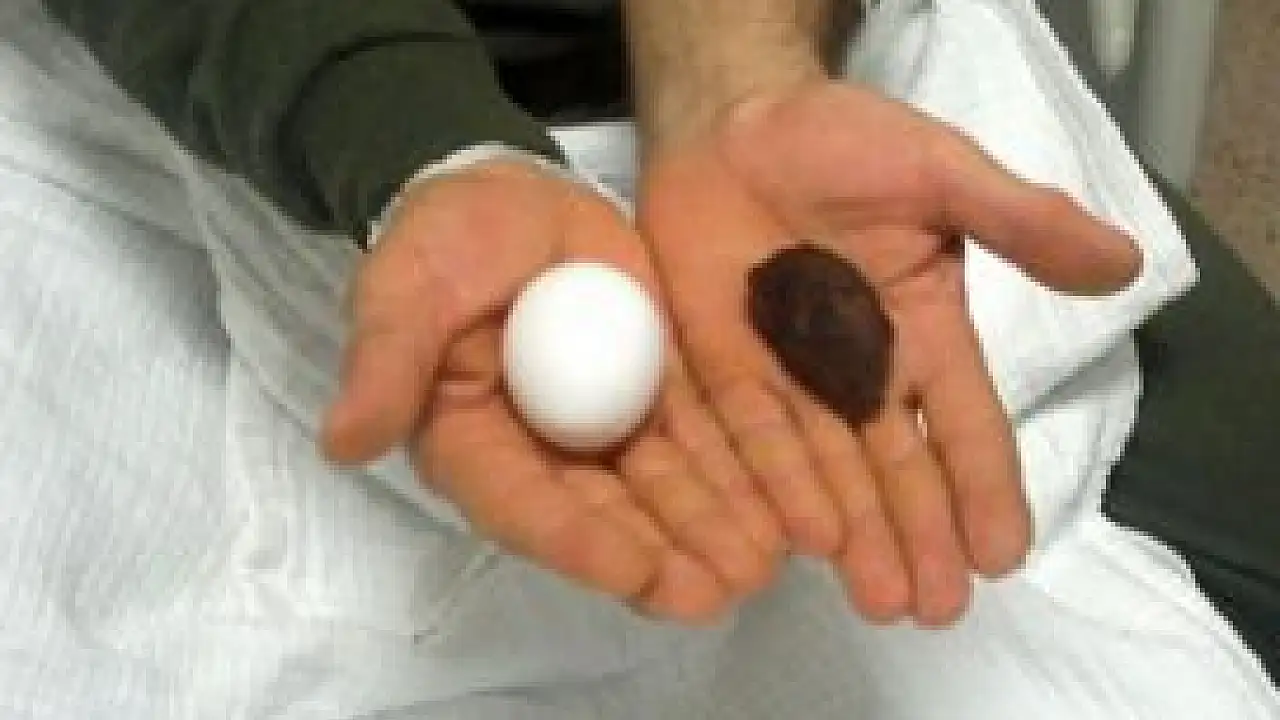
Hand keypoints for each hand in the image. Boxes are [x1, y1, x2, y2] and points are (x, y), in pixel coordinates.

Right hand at [320, 160, 781, 621]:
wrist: (507, 192)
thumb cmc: (443, 239)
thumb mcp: (406, 287)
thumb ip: (386, 361)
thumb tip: (343, 440)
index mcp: (474, 441)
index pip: (524, 507)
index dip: (578, 543)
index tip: (635, 570)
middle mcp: (543, 451)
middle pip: (605, 516)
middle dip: (663, 555)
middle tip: (719, 590)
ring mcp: (604, 424)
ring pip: (663, 489)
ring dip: (711, 528)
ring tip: (765, 564)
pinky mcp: (654, 390)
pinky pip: (700, 437)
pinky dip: (739, 471)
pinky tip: (781, 503)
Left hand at [637, 81, 1140, 625]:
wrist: (731, 121)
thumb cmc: (839, 140)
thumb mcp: (940, 173)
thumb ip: (1020, 221)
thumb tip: (1124, 265)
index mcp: (924, 332)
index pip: (965, 423)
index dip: (984, 487)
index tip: (1002, 554)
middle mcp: (860, 372)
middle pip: (896, 467)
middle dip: (919, 535)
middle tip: (934, 607)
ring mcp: (790, 379)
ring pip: (827, 471)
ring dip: (855, 534)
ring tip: (880, 596)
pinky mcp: (722, 372)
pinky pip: (750, 438)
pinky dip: (775, 487)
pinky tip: (801, 539)